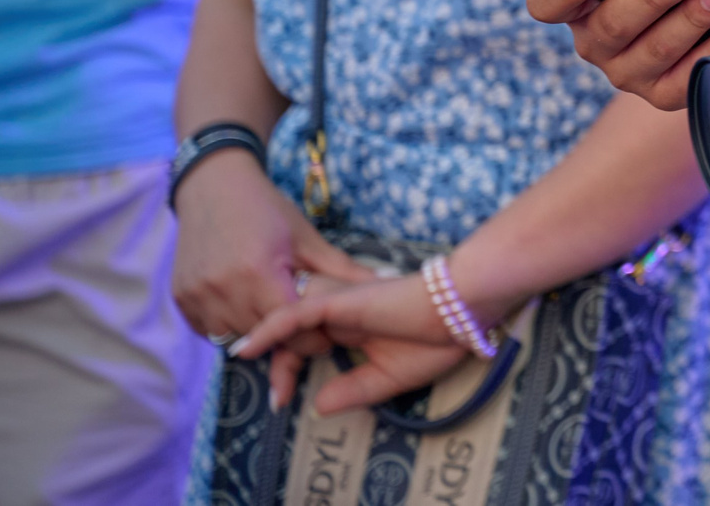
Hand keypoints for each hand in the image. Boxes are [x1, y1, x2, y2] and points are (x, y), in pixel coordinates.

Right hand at [171, 153, 372, 405]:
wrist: (213, 187)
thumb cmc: (267, 209)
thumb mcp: (307, 237)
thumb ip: (342, 269)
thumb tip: (385, 285)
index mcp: (258, 273)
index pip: (291, 327)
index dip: (312, 335)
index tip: (325, 330)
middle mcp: (223, 289)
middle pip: (263, 337)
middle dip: (287, 338)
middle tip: (304, 324)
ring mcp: (197, 296)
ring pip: (233, 340)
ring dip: (256, 334)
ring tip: (274, 313)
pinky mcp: (181, 298)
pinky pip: (208, 331)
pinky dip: (228, 327)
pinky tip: (246, 308)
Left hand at [232, 264, 476, 414]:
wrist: (462, 312)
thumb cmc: (438, 338)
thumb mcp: (390, 377)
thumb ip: (353, 389)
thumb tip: (317, 406)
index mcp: (352, 327)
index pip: (307, 342)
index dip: (288, 368)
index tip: (280, 401)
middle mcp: (340, 314)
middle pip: (291, 331)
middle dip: (278, 363)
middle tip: (277, 398)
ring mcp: (339, 305)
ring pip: (287, 317)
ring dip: (269, 344)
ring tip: (252, 367)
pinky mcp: (340, 302)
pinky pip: (294, 314)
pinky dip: (268, 330)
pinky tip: (247, 349)